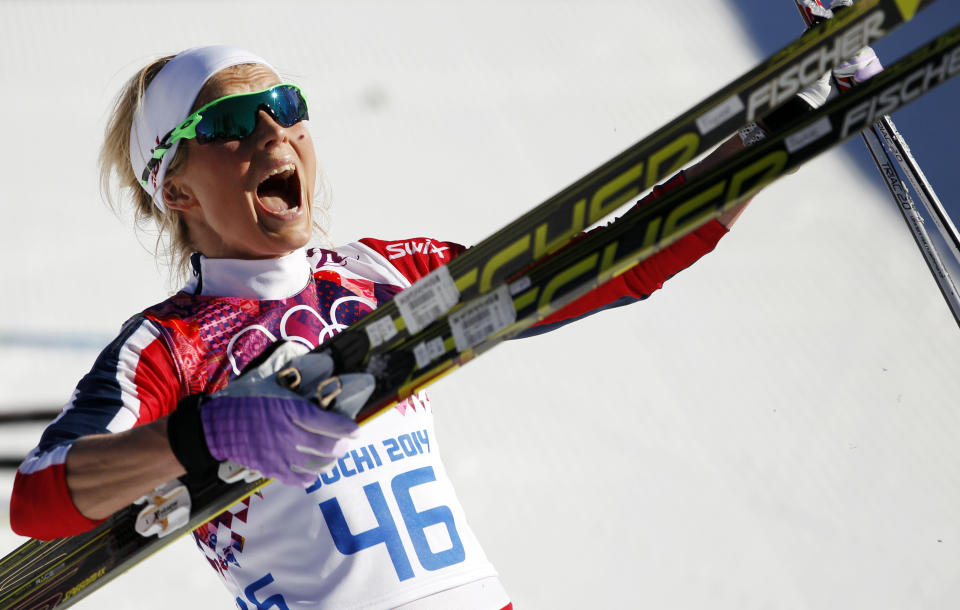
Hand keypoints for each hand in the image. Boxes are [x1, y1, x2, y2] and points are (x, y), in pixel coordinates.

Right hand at [168, 342, 371, 486]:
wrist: (217, 426)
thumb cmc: (245, 401)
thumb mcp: (270, 383)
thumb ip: (294, 379)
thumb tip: (320, 366)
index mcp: (290, 410)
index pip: (327, 422)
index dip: (346, 428)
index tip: (356, 429)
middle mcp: (289, 434)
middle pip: (327, 446)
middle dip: (342, 445)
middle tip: (346, 442)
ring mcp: (280, 455)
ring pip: (317, 465)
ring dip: (329, 461)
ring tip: (332, 455)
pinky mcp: (272, 469)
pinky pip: (299, 479)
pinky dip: (310, 476)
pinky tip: (313, 470)